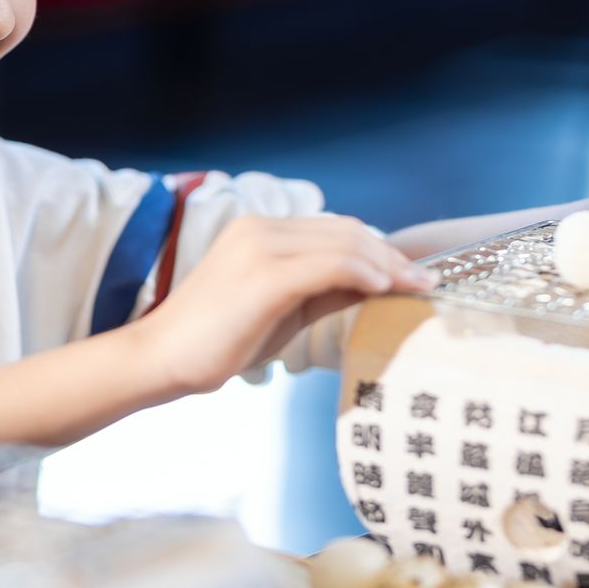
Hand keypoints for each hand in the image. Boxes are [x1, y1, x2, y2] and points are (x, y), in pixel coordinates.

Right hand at [133, 215, 435, 394]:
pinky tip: (385, 289)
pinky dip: (363, 273)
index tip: (412, 274)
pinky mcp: (263, 275)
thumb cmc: (216, 340)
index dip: (380, 249)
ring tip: (417, 287)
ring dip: (388, 264)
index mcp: (259, 232)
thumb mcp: (280, 308)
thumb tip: (376, 285)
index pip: (335, 230)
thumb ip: (324, 290)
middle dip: (393, 255)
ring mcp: (260, 248)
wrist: (162, 358)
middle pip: (345, 231)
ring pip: (343, 243)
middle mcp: (260, 229)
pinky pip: (328, 265)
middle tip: (426, 281)